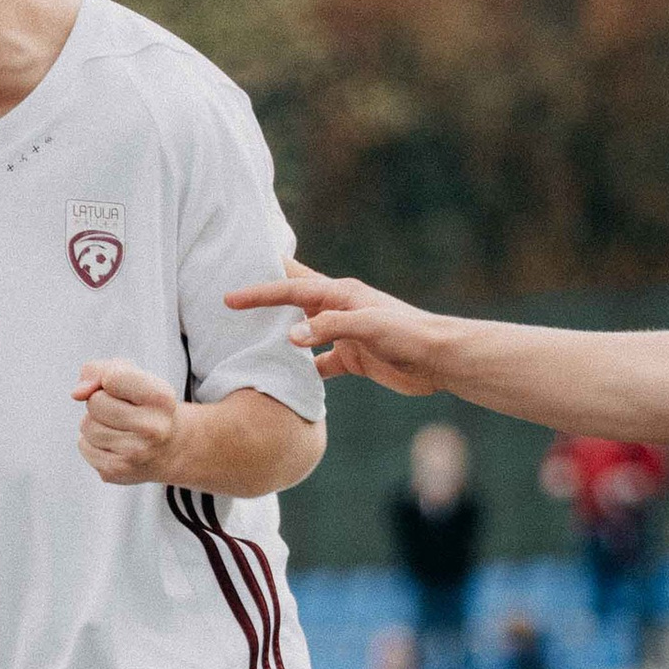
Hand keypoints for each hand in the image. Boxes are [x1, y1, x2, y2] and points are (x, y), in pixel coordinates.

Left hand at [73, 361, 180, 484]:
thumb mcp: (133, 376)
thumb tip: (76, 393)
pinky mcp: (116, 471)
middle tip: (123, 411)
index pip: (112, 378)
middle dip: (101, 402)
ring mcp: (134, 454)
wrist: (170, 449)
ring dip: (96, 423)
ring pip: (87, 425)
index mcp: (161, 398)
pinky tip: (115, 444)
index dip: (110, 380)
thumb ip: (100, 370)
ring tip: (120, 428)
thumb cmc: (145, 406)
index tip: (125, 389)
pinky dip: (92, 442)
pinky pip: (83, 445)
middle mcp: (152, 428)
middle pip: (95, 402)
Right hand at [227, 259, 454, 394]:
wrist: (439, 359)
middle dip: (264, 296)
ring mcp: (343, 334)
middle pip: (292, 300)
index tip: (230, 298)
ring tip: (246, 338)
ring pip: (301, 333)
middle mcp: (337, 310)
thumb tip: (289, 337)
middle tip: (232, 295)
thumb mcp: (367, 325)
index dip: (260, 292)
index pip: (291, 288)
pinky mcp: (351, 358)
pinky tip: (284, 379)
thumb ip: (328, 327)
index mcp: (339, 294)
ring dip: (277, 335)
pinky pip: (317, 363)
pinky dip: (300, 370)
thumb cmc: (408, 334)